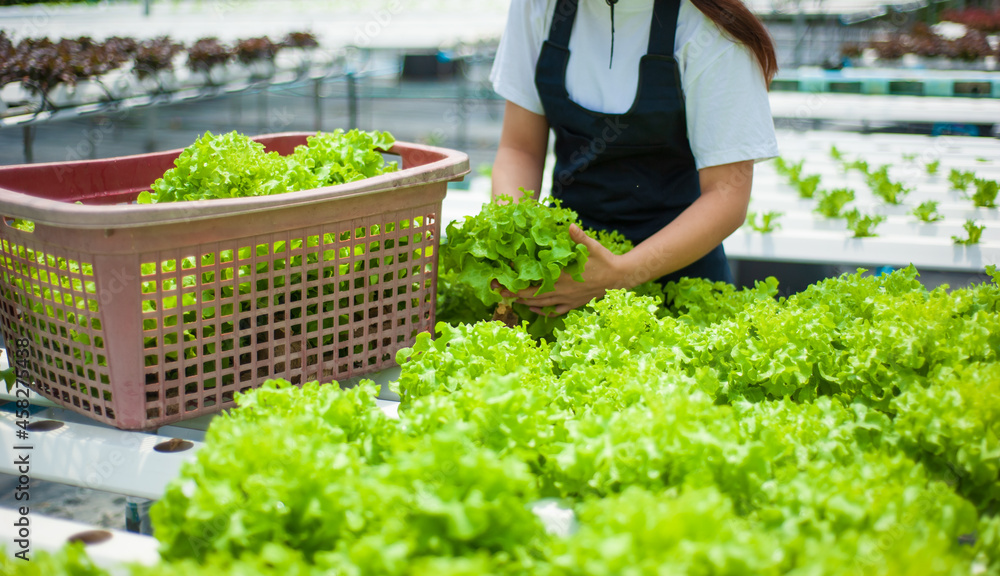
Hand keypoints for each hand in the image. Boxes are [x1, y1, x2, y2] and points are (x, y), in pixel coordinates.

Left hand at [509, 224, 626, 315]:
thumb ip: (578, 237)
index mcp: (562, 277)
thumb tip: (570, 226)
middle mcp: (562, 291)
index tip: (506, 279)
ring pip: (541, 305)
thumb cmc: (604, 261)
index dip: (519, 281)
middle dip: (515, 294)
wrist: (619, 278)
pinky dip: (543, 311)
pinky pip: (555, 311)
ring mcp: (567, 300)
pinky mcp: (573, 304)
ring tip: (511, 300)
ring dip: (525, 303)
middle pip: (533, 296)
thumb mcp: (591, 247)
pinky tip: (534, 309)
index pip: (535, 281)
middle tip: (500, 292)